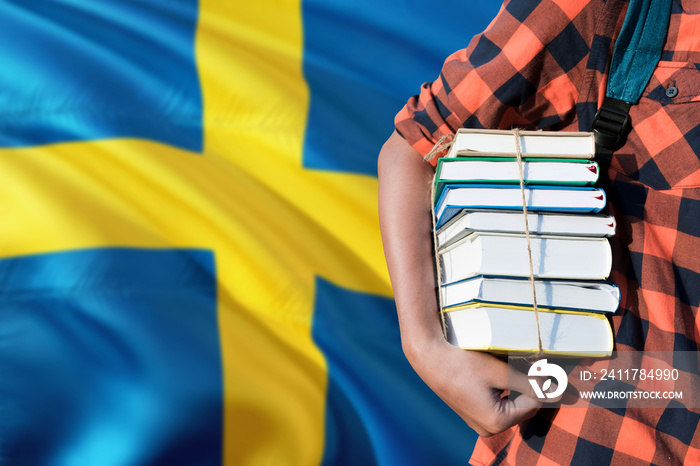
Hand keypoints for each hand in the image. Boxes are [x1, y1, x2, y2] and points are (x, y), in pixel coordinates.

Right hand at [404, 335, 542, 436]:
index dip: (540, 383)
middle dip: (529, 387)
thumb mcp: (500, 372)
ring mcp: (479, 424)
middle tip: (531, 362)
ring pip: (511, 406)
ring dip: (517, 387)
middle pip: (523, 407)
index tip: (543, 365)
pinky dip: (504, 390)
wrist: (430, 358)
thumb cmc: (463, 363)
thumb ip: (530, 384)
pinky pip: (498, 405)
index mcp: (497, 422)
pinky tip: (499, 373)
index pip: (534, 404)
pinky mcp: (473, 415)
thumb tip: (557, 392)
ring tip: (514, 365)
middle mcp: (488, 429)